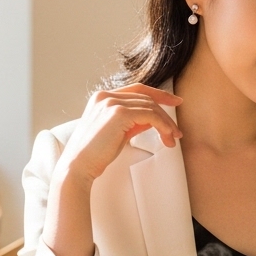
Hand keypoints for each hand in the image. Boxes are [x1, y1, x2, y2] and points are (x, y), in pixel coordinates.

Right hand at [55, 84, 183, 185]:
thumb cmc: (96, 153)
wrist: (79, 166)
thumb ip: (133, 121)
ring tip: (172, 139)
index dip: (158, 94)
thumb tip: (153, 119)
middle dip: (165, 114)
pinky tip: (166, 137)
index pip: (137, 89)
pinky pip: (150, 115)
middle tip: (176, 132)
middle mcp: (106, 96)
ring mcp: (111, 102)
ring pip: (150, 106)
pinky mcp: (119, 113)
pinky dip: (162, 126)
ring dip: (166, 123)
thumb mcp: (117, 131)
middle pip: (146, 97)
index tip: (175, 102)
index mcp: (102, 97)